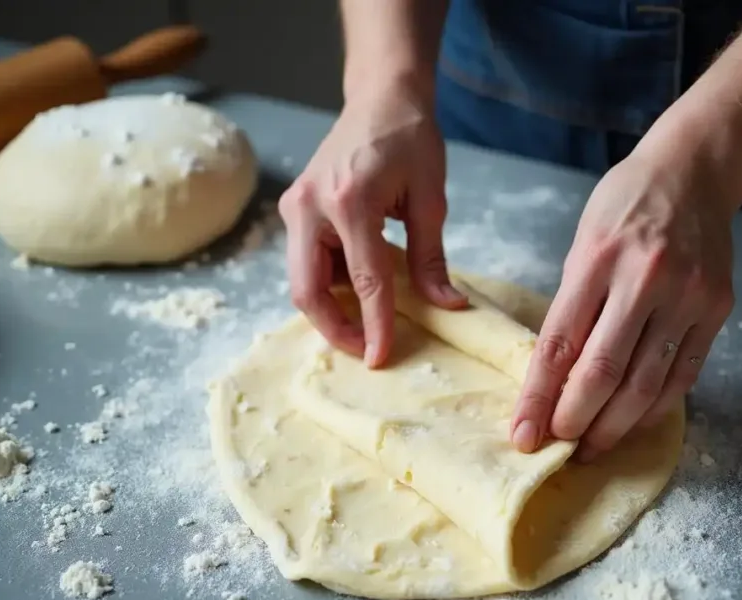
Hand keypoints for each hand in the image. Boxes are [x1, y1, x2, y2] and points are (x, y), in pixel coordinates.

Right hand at [278, 84, 465, 366]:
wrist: (380, 97)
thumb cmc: (410, 138)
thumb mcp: (430, 198)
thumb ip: (432, 257)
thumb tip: (447, 306)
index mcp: (349, 201)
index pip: (364, 281)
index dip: (375, 325)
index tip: (382, 359)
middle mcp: (310, 207)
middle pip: (308, 291)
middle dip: (335, 329)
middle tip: (367, 350)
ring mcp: (296, 207)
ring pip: (301, 280)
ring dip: (330, 309)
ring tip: (367, 322)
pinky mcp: (294, 209)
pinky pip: (305, 262)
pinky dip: (329, 283)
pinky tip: (358, 288)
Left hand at [510, 131, 734, 458]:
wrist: (694, 170)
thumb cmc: (626, 204)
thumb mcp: (584, 242)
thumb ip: (573, 305)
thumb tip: (555, 377)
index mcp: (598, 257)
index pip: (559, 343)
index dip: (539, 397)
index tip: (524, 434)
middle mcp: (645, 277)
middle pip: (604, 371)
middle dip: (575, 420)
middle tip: (558, 446)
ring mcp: (688, 295)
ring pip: (646, 383)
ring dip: (615, 426)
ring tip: (592, 447)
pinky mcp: (717, 308)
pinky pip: (684, 374)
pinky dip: (655, 407)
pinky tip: (634, 423)